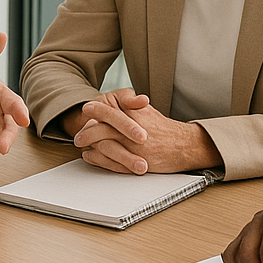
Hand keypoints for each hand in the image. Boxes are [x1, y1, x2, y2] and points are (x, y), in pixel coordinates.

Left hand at [66, 90, 218, 174]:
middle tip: (78, 135)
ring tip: (81, 145)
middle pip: (101, 128)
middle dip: (87, 132)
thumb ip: (132, 106)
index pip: (109, 110)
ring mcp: (132, 146)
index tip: (87, 110)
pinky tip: (90, 156)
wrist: (184, 146)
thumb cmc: (165, 130)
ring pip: (104, 145)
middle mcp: (132, 129)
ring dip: (89, 146)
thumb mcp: (148, 112)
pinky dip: (97, 159)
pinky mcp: (134, 161)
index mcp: (134, 115)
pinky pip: (110, 161)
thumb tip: (119, 101)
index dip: (96, 110)